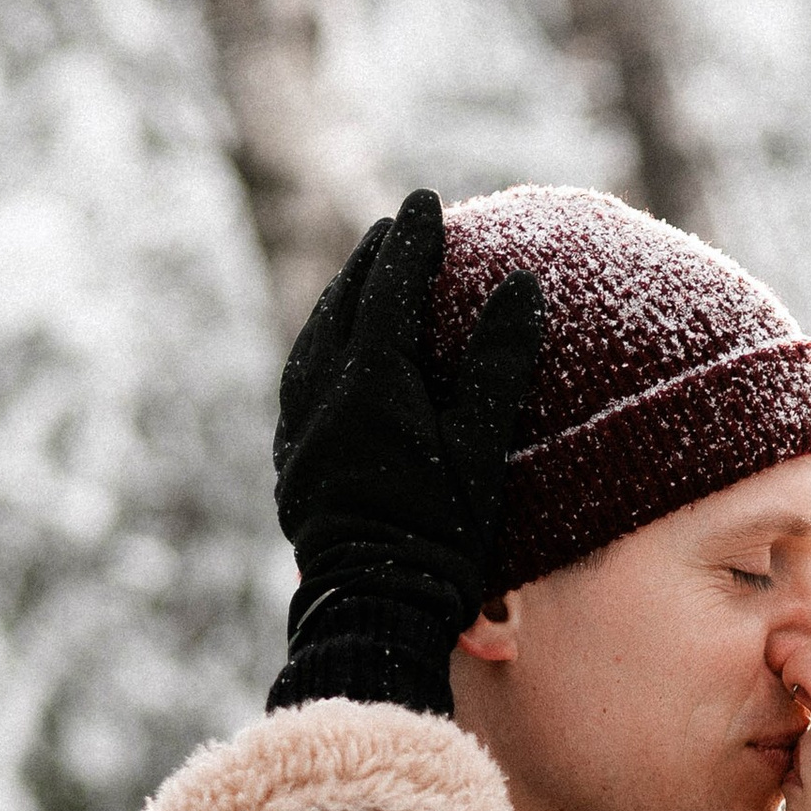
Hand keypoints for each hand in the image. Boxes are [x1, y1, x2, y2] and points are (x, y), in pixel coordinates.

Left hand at [267, 190, 546, 715]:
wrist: (375, 608)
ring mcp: (297, 432)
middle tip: (393, 231)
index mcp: (367, 382)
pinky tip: (333, 355)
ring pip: (312, 342)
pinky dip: (321, 349)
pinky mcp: (291, 464)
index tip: (426, 202)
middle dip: (369, 263)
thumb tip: (520, 287)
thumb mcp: (480, 448)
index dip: (410, 241)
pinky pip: (300, 383)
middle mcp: (319, 397)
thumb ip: (497, 364)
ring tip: (363, 281)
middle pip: (341, 306)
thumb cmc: (440, 535)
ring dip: (339, 303)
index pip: (389, 287)